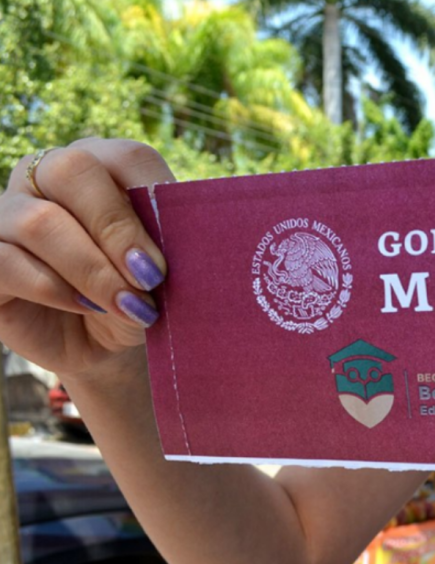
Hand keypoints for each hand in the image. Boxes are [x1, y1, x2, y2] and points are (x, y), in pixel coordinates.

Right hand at [0, 138, 173, 379]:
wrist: (112, 344)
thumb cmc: (142, 292)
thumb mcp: (164, 266)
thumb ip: (168, 237)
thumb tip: (182, 227)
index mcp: (100, 164)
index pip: (125, 156)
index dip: (150, 198)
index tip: (171, 252)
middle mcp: (45, 177)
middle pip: (70, 170)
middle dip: (115, 228)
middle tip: (150, 276)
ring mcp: (7, 215)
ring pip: (38, 222)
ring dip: (91, 269)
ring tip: (127, 304)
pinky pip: (5, 261)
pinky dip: (53, 289)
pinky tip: (85, 307)